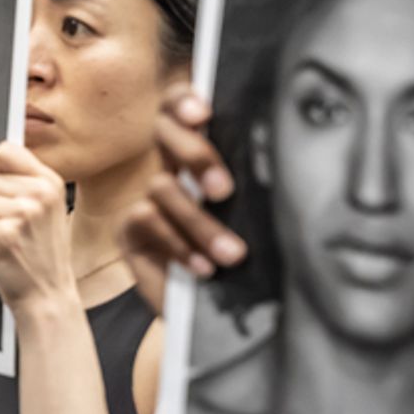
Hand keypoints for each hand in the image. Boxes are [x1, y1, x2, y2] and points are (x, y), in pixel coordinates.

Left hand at [0, 141, 72, 317]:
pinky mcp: (1, 235)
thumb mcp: (47, 209)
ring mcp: (20, 215)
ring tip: (6, 239)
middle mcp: (37, 195)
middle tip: (9, 226)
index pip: (6, 151)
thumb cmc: (43, 255)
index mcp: (49, 183)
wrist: (48, 295)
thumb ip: (25, 182)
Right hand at [119, 83, 247, 313]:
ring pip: (162, 186)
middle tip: (223, 190)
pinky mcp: (130, 229)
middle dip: (194, 153)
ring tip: (233, 254)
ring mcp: (146, 198)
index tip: (204, 115)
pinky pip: (147, 221)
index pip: (180, 108)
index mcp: (200, 154)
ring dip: (200, 222)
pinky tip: (204, 266)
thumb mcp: (255, 218)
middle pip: (163, 131)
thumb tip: (283, 164)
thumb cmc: (247, 260)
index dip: (183, 101)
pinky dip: (179, 244)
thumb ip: (256, 187)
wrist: (217, 312)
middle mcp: (170, 168)